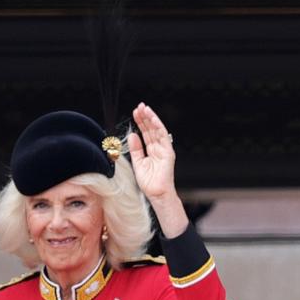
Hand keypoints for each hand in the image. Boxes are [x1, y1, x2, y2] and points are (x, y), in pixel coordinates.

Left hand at [126, 103, 187, 235]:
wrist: (156, 193)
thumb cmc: (148, 181)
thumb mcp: (137, 162)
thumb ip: (135, 149)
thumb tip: (131, 135)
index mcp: (151, 150)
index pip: (145, 133)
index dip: (140, 122)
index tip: (135, 113)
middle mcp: (159, 148)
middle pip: (151, 129)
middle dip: (145, 117)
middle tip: (139, 106)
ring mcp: (164, 149)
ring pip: (157, 130)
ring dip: (151, 119)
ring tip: (145, 109)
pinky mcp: (168, 152)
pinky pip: (163, 137)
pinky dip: (158, 127)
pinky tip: (152, 119)